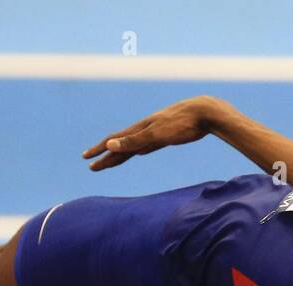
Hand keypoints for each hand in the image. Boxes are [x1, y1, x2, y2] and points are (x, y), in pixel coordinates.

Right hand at [82, 95, 226, 170]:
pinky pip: (147, 145)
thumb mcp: (156, 134)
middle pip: (121, 145)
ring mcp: (155, 132)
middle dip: (106, 155)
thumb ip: (134, 141)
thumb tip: (109, 144)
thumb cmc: (182, 124)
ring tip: (110, 160)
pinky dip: (139, 150)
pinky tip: (139, 152)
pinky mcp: (167, 135)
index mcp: (140, 129)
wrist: (205, 112)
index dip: (99, 150)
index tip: (86, 158)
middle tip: (93, 166)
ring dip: (120, 153)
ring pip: (133, 145)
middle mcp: (145, 130)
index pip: (114, 141)